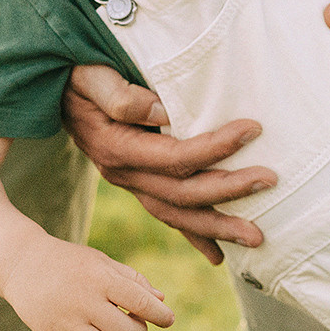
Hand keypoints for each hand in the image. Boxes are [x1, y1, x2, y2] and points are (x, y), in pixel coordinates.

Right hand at [0, 232, 176, 330]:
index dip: (159, 315)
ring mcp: (66, 323)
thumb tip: (161, 301)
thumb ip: (133, 280)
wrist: (22, 262)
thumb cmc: (71, 261)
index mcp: (101, 279)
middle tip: (136, 328)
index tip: (167, 320)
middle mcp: (84, 303)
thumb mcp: (103, 261)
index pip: (139, 301)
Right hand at [63, 63, 274, 264]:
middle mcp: (124, 175)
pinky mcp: (139, 186)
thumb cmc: (82, 77)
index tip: (253, 129)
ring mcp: (131, 185)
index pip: (175, 156)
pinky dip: (194, 235)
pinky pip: (169, 217)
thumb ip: (122, 96)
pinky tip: (219, 253)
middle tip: (271, 180)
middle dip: (229, 190)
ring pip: (178, 215)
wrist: (59, 92)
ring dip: (218, 226)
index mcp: (117, 149)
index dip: (216, 146)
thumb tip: (163, 112)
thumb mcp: (93, 78)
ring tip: (257, 236)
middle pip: (183, 194)